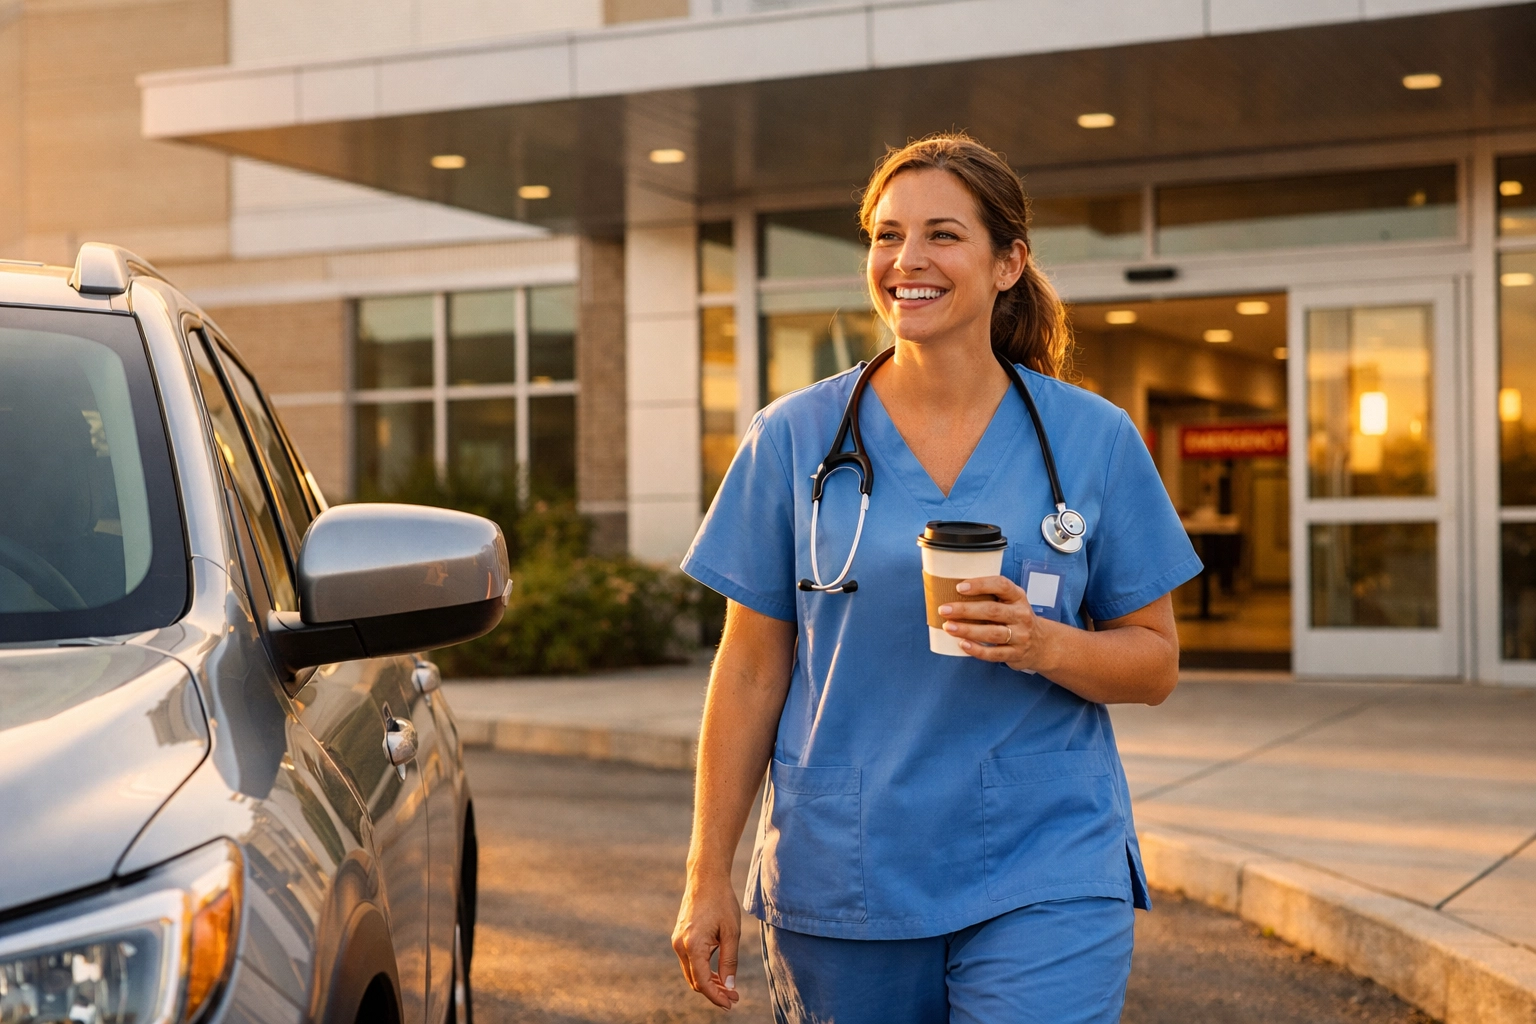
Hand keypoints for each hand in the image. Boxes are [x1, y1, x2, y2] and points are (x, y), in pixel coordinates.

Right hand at [672, 873, 742, 1008]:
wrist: (705, 879)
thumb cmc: (721, 902)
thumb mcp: (731, 932)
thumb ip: (729, 961)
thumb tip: (728, 986)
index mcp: (693, 945)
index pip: (702, 982)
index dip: (716, 997)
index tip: (731, 1003)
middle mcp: (680, 946)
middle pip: (695, 981)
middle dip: (714, 992)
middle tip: (734, 996)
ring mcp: (677, 942)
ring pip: (691, 973)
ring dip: (708, 983)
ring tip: (728, 987)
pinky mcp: (678, 938)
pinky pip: (689, 962)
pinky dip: (702, 971)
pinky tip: (718, 973)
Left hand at [938, 574, 1048, 673]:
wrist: (1041, 644)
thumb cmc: (1016, 618)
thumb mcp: (1011, 601)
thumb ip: (990, 596)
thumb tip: (951, 591)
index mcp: (1018, 597)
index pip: (1001, 585)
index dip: (980, 585)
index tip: (959, 587)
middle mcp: (1021, 615)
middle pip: (992, 611)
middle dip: (965, 610)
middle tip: (944, 609)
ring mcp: (1020, 636)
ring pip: (992, 633)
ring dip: (968, 630)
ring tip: (948, 627)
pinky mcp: (1015, 654)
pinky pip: (994, 653)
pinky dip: (977, 650)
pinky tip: (962, 645)